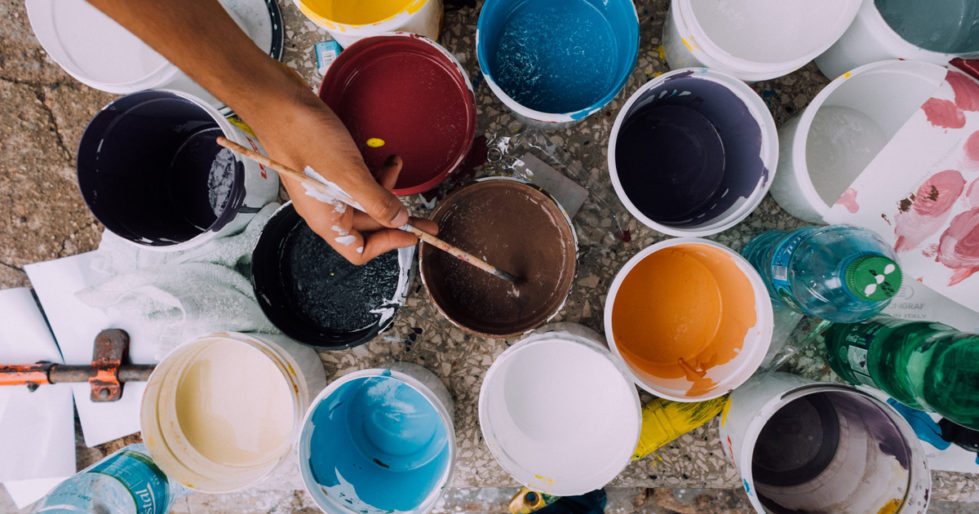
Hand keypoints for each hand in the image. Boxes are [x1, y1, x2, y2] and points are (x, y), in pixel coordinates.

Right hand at [247, 90, 437, 263]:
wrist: (277, 102)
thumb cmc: (305, 138)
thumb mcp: (350, 175)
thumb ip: (377, 202)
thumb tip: (399, 221)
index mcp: (326, 219)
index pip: (359, 250)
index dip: (388, 244)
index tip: (412, 233)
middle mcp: (325, 208)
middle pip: (367, 226)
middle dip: (396, 219)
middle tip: (426, 219)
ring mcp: (326, 188)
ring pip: (364, 200)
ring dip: (385, 188)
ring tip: (397, 166)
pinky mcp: (328, 168)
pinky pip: (357, 180)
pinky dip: (374, 173)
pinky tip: (386, 158)